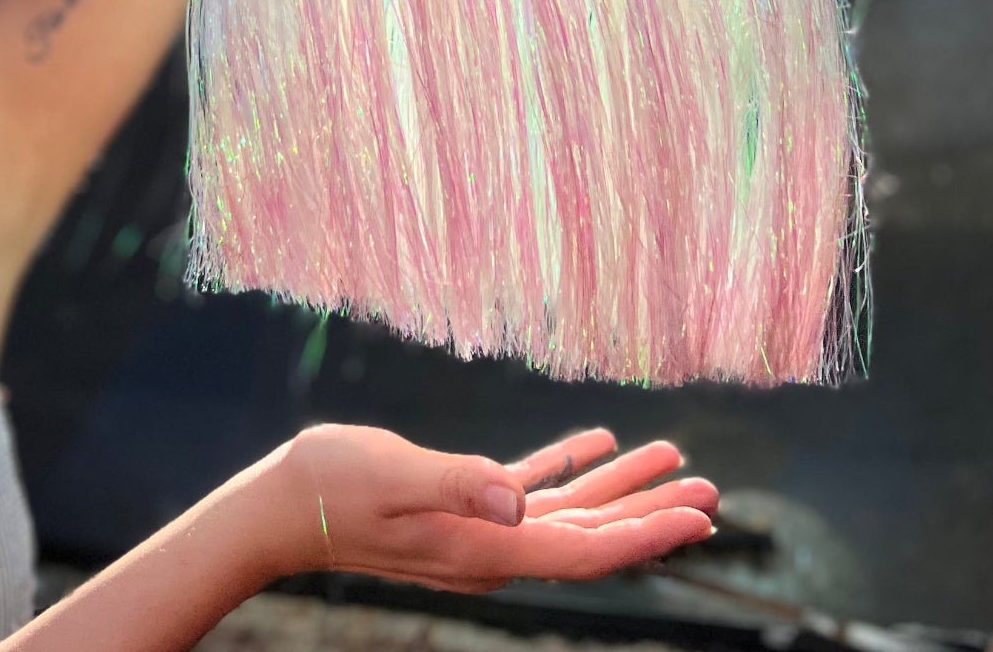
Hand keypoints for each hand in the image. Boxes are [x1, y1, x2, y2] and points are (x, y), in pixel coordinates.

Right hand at [278, 423, 716, 592]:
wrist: (282, 505)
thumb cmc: (332, 487)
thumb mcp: (395, 478)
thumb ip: (458, 486)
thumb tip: (518, 503)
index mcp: (485, 548)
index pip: (584, 551)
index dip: (646, 535)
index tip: (698, 521)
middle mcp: (492, 546)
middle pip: (591, 535)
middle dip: (652, 512)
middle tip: (710, 493)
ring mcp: (478, 527)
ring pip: (569, 510)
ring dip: (620, 486)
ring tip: (671, 459)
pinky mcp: (462, 504)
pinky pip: (532, 489)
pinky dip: (570, 466)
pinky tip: (597, 442)